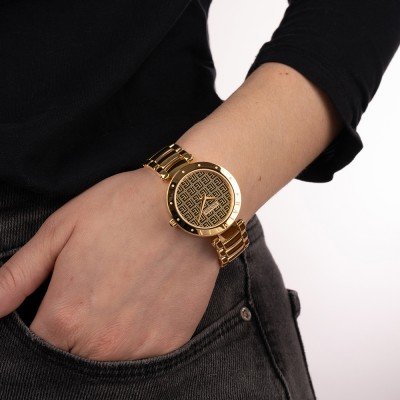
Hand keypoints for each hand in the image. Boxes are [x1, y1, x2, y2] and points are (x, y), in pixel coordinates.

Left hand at [0, 168, 219, 360]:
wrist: (188, 205)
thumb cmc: (122, 209)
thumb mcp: (60, 230)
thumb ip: (16, 276)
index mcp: (66, 316)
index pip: (37, 344)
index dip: (47, 320)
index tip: (63, 298)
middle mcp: (101, 343)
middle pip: (71, 356)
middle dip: (75, 329)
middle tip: (96, 291)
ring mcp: (140, 346)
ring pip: (107, 359)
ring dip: (107, 335)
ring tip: (121, 294)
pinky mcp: (171, 342)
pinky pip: (143, 355)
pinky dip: (138, 335)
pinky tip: (145, 301)